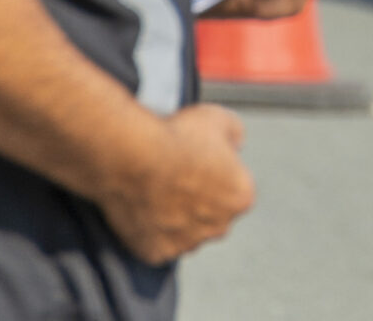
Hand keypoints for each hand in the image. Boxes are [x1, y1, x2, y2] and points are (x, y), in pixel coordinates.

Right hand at [99, 103, 254, 264]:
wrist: (131, 156)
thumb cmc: (174, 137)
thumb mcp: (219, 118)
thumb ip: (235, 134)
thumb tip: (236, 143)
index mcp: (241, 197)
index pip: (235, 190)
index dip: (216, 174)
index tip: (198, 163)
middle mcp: (219, 227)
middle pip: (213, 216)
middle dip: (199, 201)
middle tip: (177, 177)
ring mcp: (186, 243)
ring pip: (186, 233)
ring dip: (176, 219)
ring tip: (156, 190)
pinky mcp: (156, 253)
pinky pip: (157, 244)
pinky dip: (151, 231)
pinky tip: (144, 208)